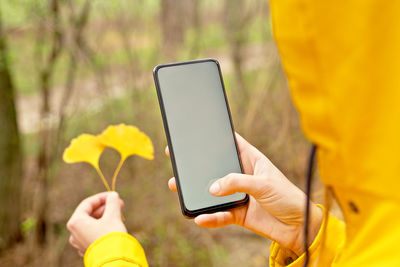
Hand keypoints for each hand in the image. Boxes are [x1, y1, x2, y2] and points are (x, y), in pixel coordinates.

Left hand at [67, 191, 125, 255]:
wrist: (113, 261)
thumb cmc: (111, 237)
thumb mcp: (113, 215)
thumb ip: (112, 202)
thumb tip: (113, 195)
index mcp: (76, 222)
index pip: (87, 203)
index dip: (102, 197)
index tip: (114, 195)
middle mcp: (74, 233)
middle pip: (89, 214)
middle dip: (105, 207)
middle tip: (119, 204)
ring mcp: (79, 243)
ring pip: (92, 224)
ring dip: (105, 216)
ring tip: (118, 214)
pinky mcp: (87, 249)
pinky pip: (93, 233)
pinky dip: (102, 227)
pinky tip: (113, 226)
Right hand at [166, 133, 321, 255]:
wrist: (299, 227)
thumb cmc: (288, 197)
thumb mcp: (264, 184)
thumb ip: (238, 183)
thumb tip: (212, 187)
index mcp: (251, 160)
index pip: (230, 144)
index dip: (215, 138)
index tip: (195, 133)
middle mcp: (242, 175)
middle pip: (215, 168)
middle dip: (197, 166)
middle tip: (178, 160)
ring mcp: (238, 194)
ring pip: (212, 191)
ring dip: (197, 191)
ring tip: (177, 186)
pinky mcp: (237, 213)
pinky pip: (219, 214)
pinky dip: (209, 216)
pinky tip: (200, 217)